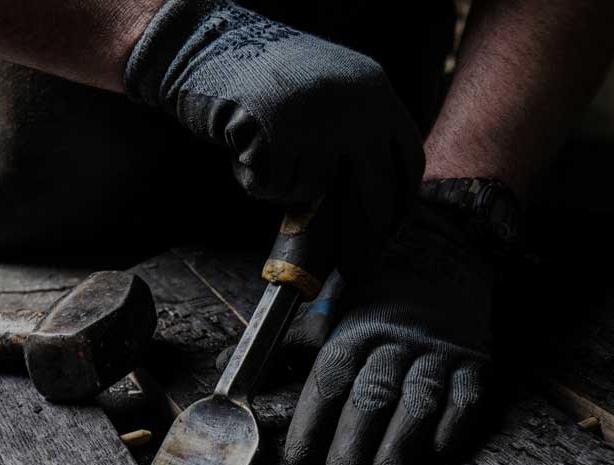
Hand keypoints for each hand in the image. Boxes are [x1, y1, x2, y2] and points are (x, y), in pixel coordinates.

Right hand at [125, 0, 423, 253]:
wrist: (205, 43)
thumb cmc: (260, 76)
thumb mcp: (329, 91)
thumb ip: (356, 134)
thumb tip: (373, 207)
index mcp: (376, 90)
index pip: (408, 161)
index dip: (400, 205)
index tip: (389, 234)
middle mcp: (361, 105)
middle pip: (376, 195)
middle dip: (363, 242)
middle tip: (354, 271)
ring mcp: (325, 122)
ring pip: (319, 196)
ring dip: (289, 192)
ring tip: (265, 154)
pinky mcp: (288, 139)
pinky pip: (278, 190)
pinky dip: (257, 181)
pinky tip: (244, 145)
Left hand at [283, 200, 494, 464]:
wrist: (447, 253)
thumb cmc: (381, 300)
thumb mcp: (334, 315)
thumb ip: (290, 348)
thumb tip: (226, 364)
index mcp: (354, 332)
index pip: (328, 381)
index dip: (311, 424)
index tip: (300, 460)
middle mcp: (393, 341)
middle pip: (371, 396)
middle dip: (353, 443)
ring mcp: (437, 352)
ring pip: (418, 401)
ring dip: (401, 443)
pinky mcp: (474, 363)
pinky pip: (466, 399)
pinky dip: (453, 427)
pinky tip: (437, 451)